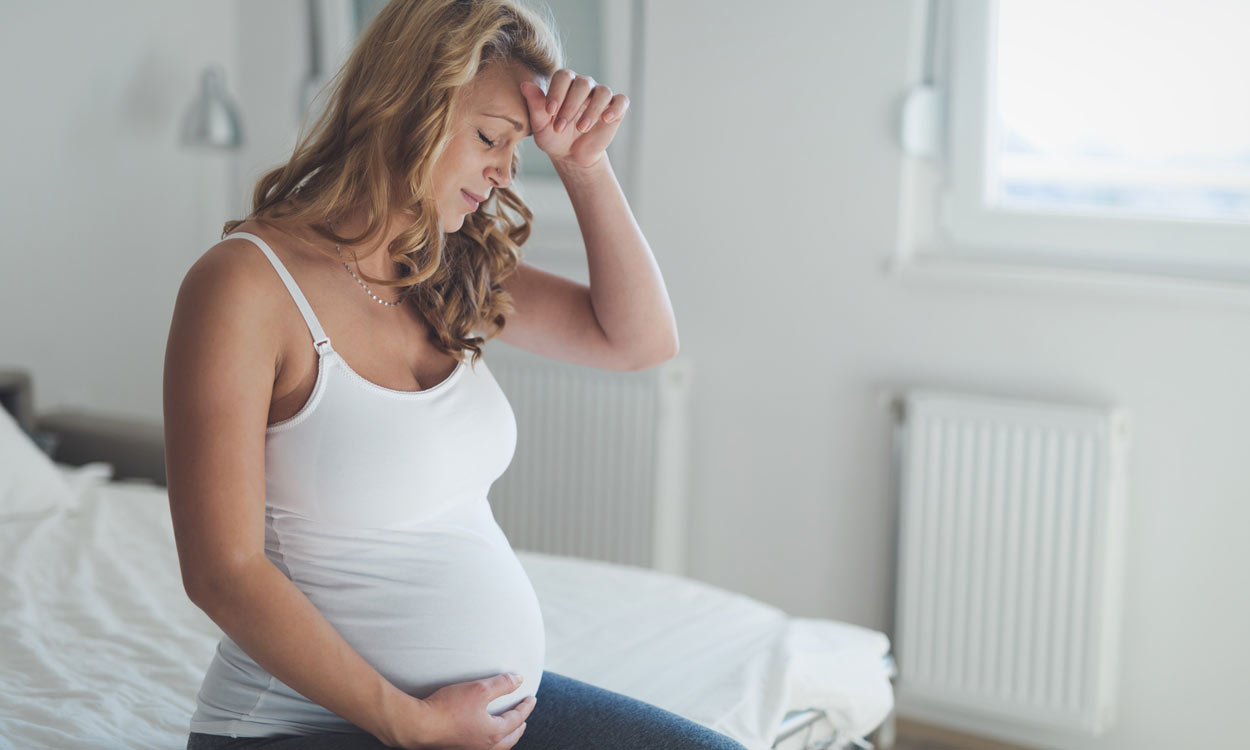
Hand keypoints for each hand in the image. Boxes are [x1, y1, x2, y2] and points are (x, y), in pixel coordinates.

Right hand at [380, 672, 536, 748]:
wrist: (418, 725)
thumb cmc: (448, 707)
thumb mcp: (479, 689)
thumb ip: (502, 684)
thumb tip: (519, 679)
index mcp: (494, 733)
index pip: (516, 719)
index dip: (525, 707)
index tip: (531, 698)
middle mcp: (485, 747)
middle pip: (510, 738)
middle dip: (519, 727)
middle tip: (524, 717)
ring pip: (498, 747)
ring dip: (507, 736)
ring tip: (507, 727)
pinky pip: (484, 748)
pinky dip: (492, 741)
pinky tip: (484, 733)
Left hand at [520, 69, 629, 169]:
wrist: (571, 156)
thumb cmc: (554, 136)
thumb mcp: (541, 125)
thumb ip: (535, 105)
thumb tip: (524, 85)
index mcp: (565, 84)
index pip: (563, 76)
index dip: (557, 92)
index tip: (549, 112)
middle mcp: (584, 85)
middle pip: (583, 83)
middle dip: (571, 106)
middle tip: (561, 127)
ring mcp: (601, 96)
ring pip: (602, 92)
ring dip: (592, 110)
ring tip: (581, 129)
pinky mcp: (615, 109)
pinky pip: (621, 101)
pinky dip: (615, 108)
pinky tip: (606, 119)